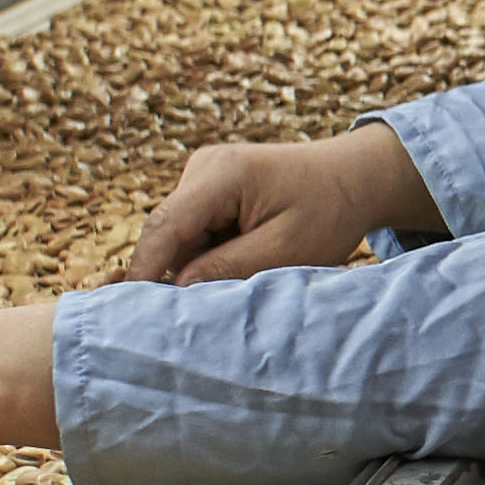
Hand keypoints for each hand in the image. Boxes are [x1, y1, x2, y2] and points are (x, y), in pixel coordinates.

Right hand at [127, 127, 441, 284]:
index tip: (129, 312)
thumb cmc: (330, 210)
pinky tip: (245, 263)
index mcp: (221, 174)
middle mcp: (203, 168)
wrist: (356, 177)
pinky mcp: (210, 191)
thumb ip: (229, 269)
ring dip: (201, 266)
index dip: (144, 270)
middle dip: (178, 275)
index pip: (165, 226)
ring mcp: (204, 177)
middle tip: (198, 316)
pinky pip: (196, 234)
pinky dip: (211, 256)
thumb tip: (176, 291)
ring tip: (247, 278)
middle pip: (169, 235)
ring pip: (181, 239)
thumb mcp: (287, 249)